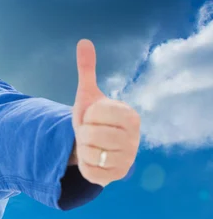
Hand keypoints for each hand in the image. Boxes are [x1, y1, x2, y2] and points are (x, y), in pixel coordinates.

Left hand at [71, 39, 139, 186]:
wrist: (92, 144)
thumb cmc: (92, 118)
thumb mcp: (87, 94)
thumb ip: (87, 69)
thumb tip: (84, 41)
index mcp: (131, 116)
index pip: (98, 114)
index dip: (88, 115)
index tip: (94, 117)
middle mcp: (135, 139)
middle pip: (92, 135)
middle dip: (84, 132)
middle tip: (90, 132)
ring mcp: (128, 160)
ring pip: (90, 153)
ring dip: (82, 148)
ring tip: (90, 145)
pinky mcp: (117, 177)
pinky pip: (90, 171)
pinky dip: (84, 164)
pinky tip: (92, 159)